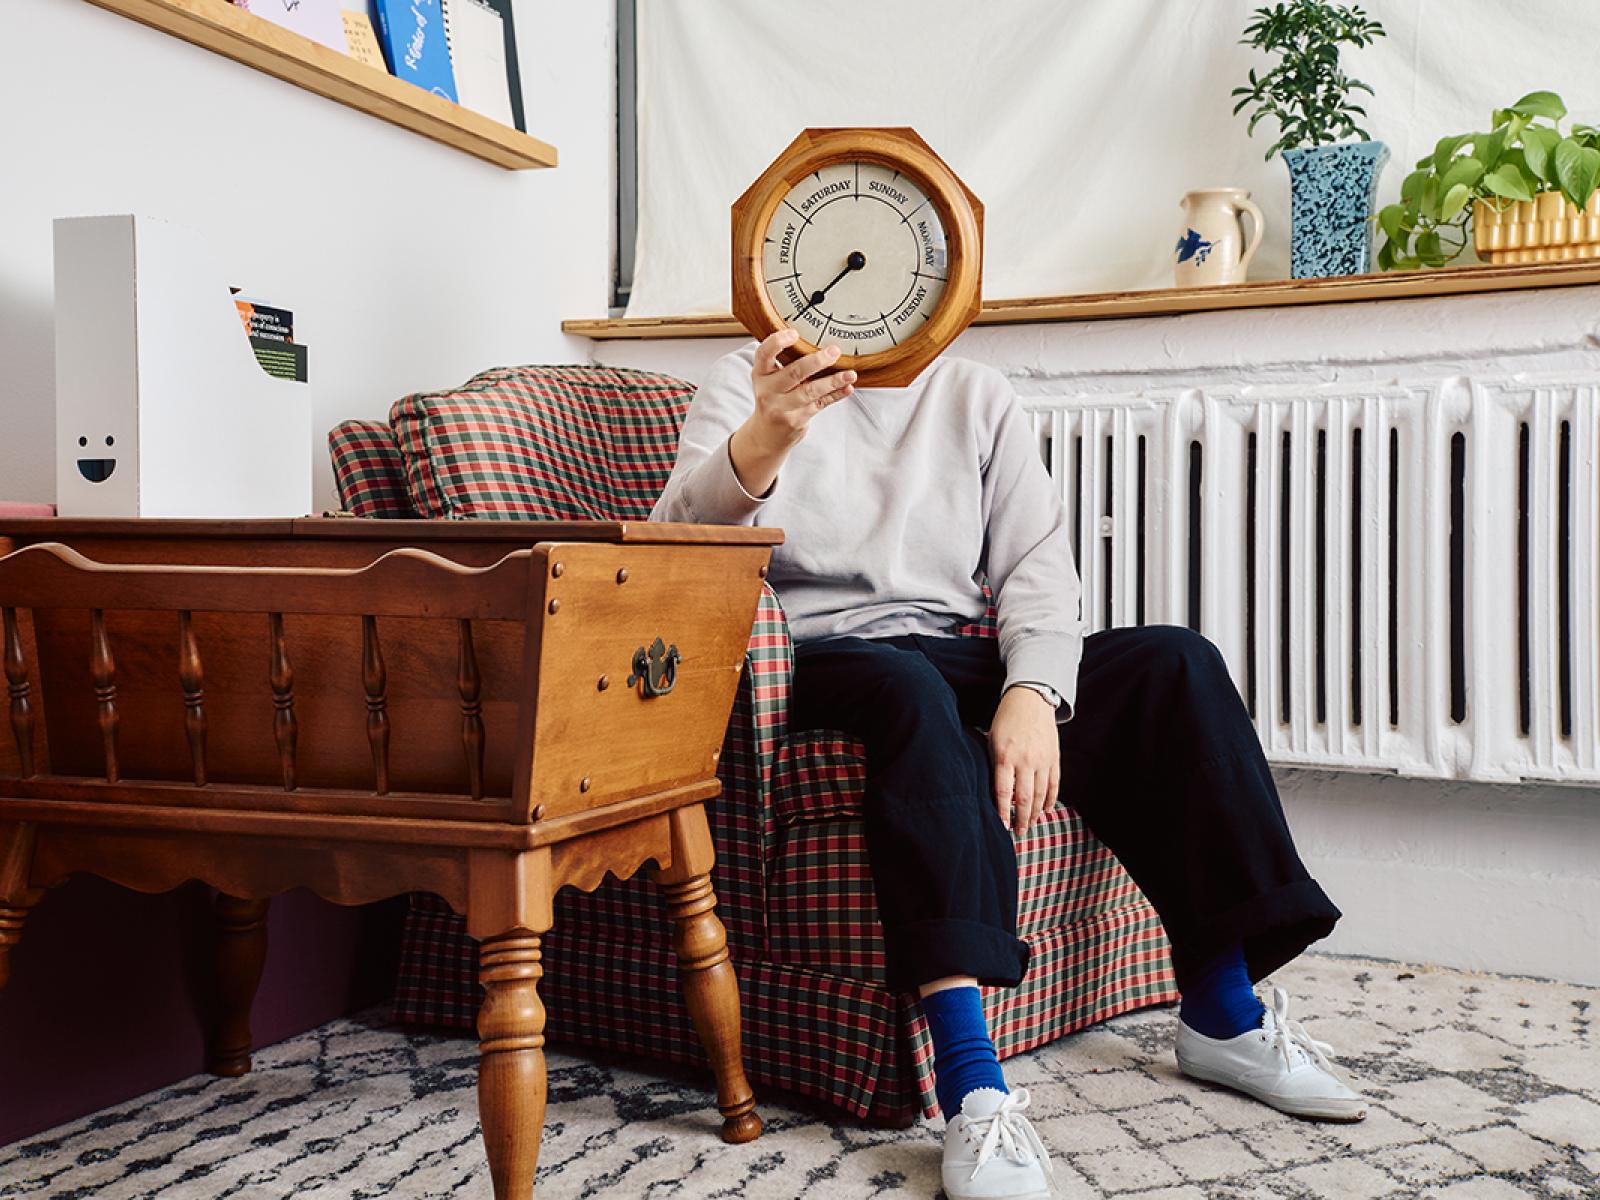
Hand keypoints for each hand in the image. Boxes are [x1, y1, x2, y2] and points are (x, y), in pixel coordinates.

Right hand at [748, 329, 855, 448]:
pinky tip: (847, 388)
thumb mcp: (770, 380)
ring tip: (850, 374)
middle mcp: (768, 391)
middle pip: (793, 373)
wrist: (767, 436)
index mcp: (760, 374)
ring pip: (809, 391)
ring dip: (832, 381)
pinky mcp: (797, 420)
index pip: (764, 354)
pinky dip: (836, 395)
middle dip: (816, 362)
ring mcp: (782, 408)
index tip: (794, 333)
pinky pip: (820, 404)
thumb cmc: (773, 398)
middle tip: (834, 351)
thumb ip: (786, 364)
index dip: (777, 342)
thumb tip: (820, 342)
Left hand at [988, 685, 1060, 834]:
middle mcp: (1025, 760)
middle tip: (1019, 832)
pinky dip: (1051, 799)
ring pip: (1041, 794)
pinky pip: (1054, 784)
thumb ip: (994, 764)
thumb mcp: (992, 740)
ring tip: (1031, 824)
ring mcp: (1042, 760)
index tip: (1002, 826)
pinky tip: (1046, 810)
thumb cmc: (1006, 719)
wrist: (1031, 699)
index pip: (1004, 792)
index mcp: (1005, 756)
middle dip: (1022, 818)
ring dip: (1036, 813)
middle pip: (1025, 798)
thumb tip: (994, 790)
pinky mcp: (1054, 758)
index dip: (1003, 812)